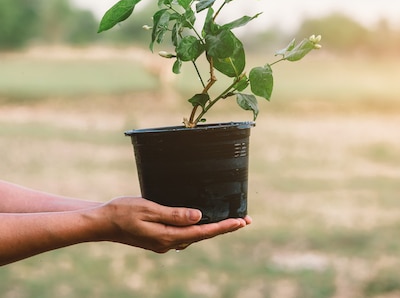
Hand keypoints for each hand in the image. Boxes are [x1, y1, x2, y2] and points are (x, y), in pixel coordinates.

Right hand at [95, 197, 250, 252]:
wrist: (101, 223)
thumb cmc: (123, 212)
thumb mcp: (150, 208)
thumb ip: (175, 214)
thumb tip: (199, 217)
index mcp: (167, 237)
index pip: (203, 232)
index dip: (224, 227)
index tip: (241, 222)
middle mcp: (168, 243)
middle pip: (203, 236)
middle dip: (225, 228)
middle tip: (246, 220)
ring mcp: (163, 243)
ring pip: (195, 236)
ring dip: (213, 228)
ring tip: (231, 220)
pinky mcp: (159, 239)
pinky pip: (185, 234)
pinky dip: (198, 228)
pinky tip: (203, 221)